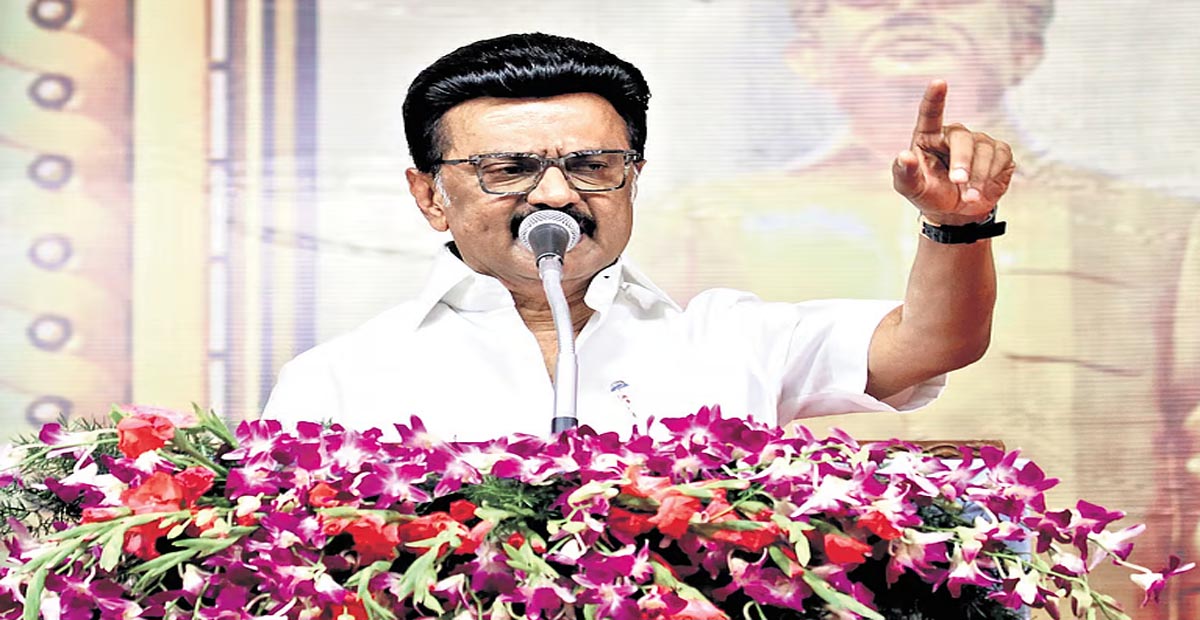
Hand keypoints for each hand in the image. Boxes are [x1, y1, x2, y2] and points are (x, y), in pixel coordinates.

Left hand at [892, 80, 1014, 225]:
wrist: (955, 212)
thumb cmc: (929, 194)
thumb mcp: (910, 188)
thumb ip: (904, 173)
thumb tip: (904, 155)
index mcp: (928, 136)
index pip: (930, 113)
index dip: (934, 97)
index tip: (938, 82)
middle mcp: (954, 134)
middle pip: (962, 138)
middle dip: (962, 162)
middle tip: (958, 182)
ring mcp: (978, 141)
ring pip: (984, 150)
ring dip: (978, 177)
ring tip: (969, 196)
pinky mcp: (999, 152)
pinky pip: (1001, 156)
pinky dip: (992, 175)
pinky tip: (982, 189)